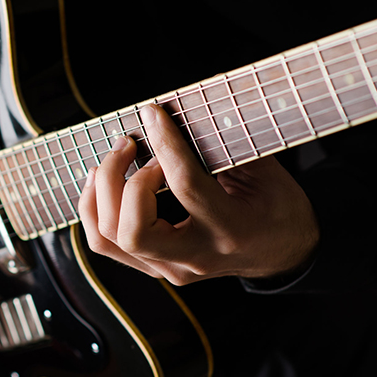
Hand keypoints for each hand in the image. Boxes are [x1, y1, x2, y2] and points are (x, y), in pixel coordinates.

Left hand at [78, 104, 319, 285]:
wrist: (281, 255)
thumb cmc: (276, 210)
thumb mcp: (266, 173)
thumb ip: (226, 144)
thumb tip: (187, 108)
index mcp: (231, 230)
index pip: (185, 187)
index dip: (165, 144)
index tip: (152, 114)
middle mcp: (196, 257)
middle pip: (133, 231)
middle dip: (120, 181)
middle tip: (131, 145)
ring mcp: (171, 268)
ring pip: (110, 239)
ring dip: (101, 193)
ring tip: (113, 158)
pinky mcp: (154, 267)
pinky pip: (106, 243)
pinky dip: (94, 209)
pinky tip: (101, 181)